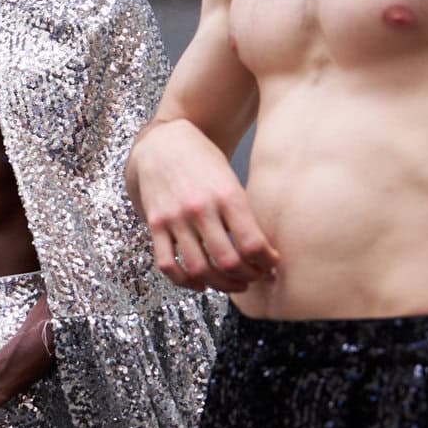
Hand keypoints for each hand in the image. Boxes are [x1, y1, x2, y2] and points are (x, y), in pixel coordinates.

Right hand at [130, 118, 278, 291]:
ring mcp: (174, 218)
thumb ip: (243, 214)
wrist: (163, 142)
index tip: (272, 264)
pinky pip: (168, 264)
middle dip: (248, 277)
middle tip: (256, 277)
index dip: (267, 262)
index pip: (252, 243)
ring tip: (234, 283)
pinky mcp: (155, 225)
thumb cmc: (203, 161)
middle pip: (228, 261)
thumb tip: (264, 251)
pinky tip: (201, 283)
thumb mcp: (231, 180)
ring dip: (222, 284)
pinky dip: (185, 282)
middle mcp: (200, 208)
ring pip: (199, 269)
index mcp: (226, 195)